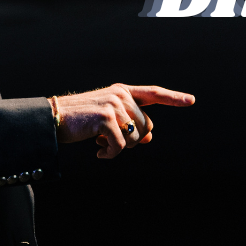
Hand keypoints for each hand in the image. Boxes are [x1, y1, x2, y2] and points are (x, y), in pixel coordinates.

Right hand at [53, 84, 194, 157]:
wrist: (54, 118)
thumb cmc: (81, 120)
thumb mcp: (108, 119)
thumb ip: (129, 124)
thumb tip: (148, 139)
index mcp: (123, 91)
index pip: (154, 93)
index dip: (173, 98)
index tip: (191, 100)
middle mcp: (122, 95)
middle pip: (146, 127)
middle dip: (131, 139)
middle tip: (109, 139)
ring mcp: (115, 105)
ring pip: (134, 138)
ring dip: (119, 147)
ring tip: (101, 142)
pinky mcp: (106, 119)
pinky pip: (120, 146)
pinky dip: (111, 154)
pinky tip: (99, 152)